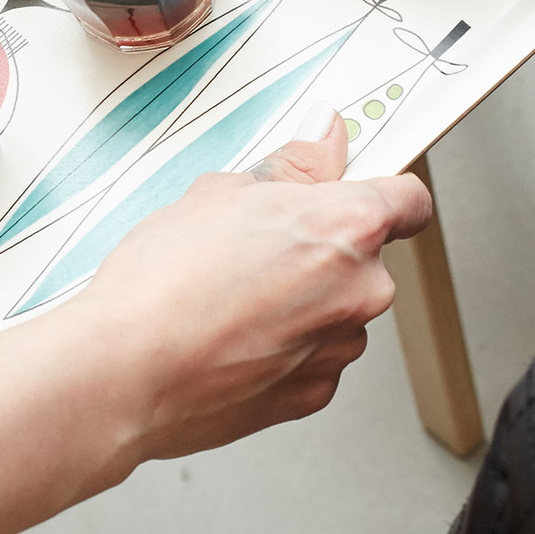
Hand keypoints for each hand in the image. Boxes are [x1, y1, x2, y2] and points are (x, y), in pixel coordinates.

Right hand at [64, 106, 434, 464]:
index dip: (382, 192)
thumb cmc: (162, 286)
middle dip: (319, 249)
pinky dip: (282, 346)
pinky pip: (312, 356)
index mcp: (348, 226)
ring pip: (335, 309)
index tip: (359, 192)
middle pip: (363, 258)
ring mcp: (339, 346)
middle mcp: (359, 289)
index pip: (409, 201)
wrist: (125, 371)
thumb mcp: (221, 193)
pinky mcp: (313, 392)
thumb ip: (292, 167)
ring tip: (230, 297)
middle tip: (255, 246)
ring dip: (300, 301)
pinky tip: (230, 335)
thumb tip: (323, 141)